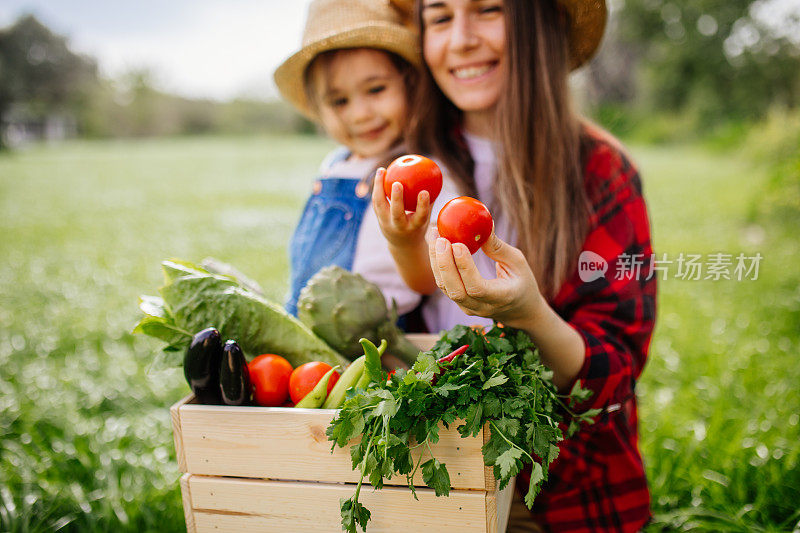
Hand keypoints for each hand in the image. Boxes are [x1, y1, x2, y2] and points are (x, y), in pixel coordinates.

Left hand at [372, 167, 430, 248]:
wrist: (402, 244)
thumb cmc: (418, 225)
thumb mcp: (426, 217)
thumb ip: (430, 200)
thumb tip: (437, 178)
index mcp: (415, 227)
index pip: (420, 217)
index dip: (422, 205)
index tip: (424, 192)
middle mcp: (400, 226)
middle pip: (396, 213)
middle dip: (396, 199)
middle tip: (397, 183)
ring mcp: (386, 223)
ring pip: (380, 205)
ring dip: (379, 187)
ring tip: (382, 170)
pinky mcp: (378, 218)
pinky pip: (376, 201)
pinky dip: (377, 187)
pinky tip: (380, 174)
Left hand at [428, 229, 545, 329]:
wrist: (520, 311)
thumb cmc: (522, 282)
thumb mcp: (518, 263)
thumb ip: (499, 248)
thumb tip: (484, 225)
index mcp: (501, 298)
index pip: (477, 287)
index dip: (465, 267)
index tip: (458, 244)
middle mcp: (481, 307)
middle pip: (455, 290)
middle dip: (444, 263)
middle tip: (440, 238)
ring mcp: (468, 308)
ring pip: (445, 287)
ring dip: (436, 261)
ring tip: (434, 235)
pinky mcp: (459, 303)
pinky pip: (444, 284)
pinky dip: (437, 264)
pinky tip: (435, 244)